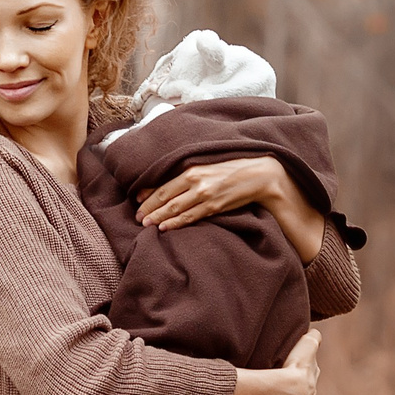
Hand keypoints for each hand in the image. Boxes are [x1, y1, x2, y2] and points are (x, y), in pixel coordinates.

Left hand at [139, 154, 325, 262]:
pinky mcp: (215, 206)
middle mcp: (196, 181)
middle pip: (165, 198)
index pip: (163, 185)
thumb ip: (188, 174)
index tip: (136, 202)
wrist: (259, 175)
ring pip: (175, 209)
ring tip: (147, 225)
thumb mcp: (207, 166)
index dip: (148, 196)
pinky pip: (191, 217)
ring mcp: (205, 195)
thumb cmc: (232, 168)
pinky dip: (176, 223)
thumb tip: (166, 183)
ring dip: (159, 218)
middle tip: (138, 219)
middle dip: (149, 209)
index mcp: (192, 169)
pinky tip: (166, 228)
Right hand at [227, 329, 321, 394]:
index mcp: (311, 381)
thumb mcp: (306, 347)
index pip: (310, 373)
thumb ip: (314, 339)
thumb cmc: (294, 367)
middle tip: (281, 385)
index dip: (302, 369)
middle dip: (295, 390)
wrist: (285, 391)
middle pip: (302, 393)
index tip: (293, 368)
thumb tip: (315, 333)